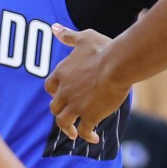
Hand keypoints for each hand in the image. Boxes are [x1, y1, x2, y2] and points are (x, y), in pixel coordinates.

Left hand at [45, 25, 128, 145]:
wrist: (117, 65)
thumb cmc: (103, 49)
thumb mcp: (84, 38)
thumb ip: (68, 36)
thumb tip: (54, 28)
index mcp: (62, 73)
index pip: (49, 86)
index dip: (54, 92)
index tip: (60, 94)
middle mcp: (64, 91)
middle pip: (54, 107)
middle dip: (60, 111)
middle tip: (68, 116)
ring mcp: (75, 105)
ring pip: (63, 122)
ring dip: (68, 129)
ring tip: (75, 133)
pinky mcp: (89, 116)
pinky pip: (84, 130)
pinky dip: (88, 136)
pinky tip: (95, 139)